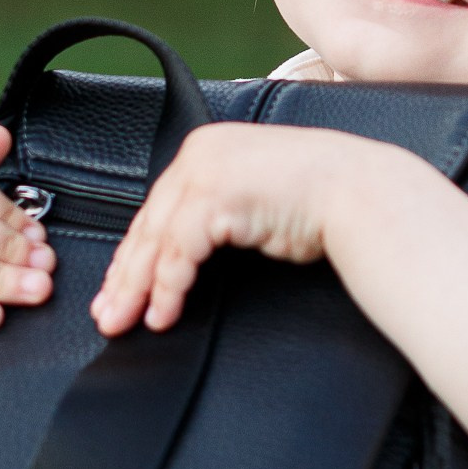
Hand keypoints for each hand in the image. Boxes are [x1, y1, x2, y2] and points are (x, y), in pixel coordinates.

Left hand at [92, 125, 379, 335]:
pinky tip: (164, 313)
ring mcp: (206, 171)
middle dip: (125, 276)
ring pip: (157, 240)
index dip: (135, 253)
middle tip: (108, 314)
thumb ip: (218, 215)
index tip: (119, 287)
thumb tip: (184, 254)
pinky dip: (168, 287)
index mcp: (207, 147)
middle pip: (149, 224)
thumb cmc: (318, 201)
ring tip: (126, 321)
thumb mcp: (252, 200)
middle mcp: (200, 152)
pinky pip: (179, 252)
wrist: (360, 193)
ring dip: (137, 287)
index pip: (158, 208)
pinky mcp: (216, 197)